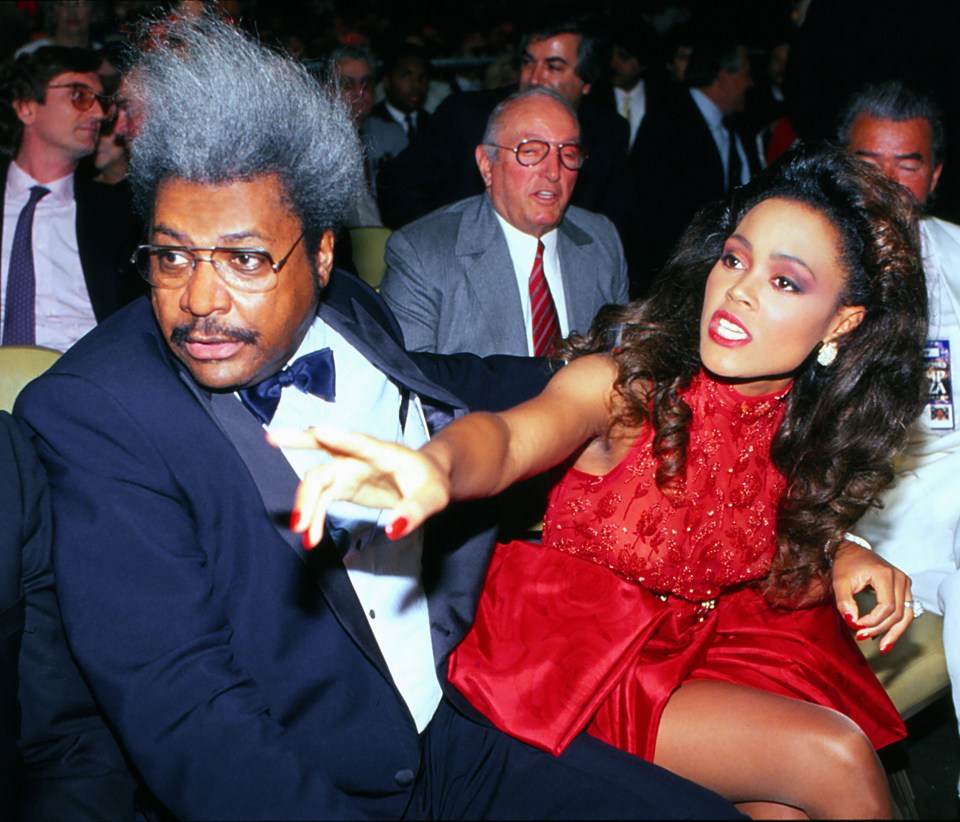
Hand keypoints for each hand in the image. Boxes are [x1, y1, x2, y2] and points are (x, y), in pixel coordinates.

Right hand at [267, 424, 450, 547]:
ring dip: (305, 502)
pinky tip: (310, 537)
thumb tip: (394, 529)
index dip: (340, 437)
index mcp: (385, 453)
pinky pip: (321, 499)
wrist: (428, 480)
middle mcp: (361, 456)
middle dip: (298, 442)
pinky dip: (313, 517)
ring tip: (301, 531)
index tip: (317, 430)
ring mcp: (349, 470)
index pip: (361, 442)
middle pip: (326, 446)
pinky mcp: (344, 486)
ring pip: (317, 478)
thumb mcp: (434, 497)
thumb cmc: (432, 482)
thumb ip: (416, 510)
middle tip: (270, 438)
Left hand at [831, 540, 912, 652]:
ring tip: (883, 647)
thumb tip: (852, 623)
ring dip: (894, 633)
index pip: (886, 606)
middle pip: (898, 613)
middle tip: (862, 637)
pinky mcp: (904, 588)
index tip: (856, 627)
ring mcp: (905, 583)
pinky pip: (905, 611)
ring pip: (906, 615)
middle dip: (880, 629)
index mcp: (885, 574)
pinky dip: (896, 625)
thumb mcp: (839, 582)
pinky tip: (885, 637)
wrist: (851, 551)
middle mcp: (900, 578)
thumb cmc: (845, 564)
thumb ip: (844, 602)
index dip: (873, 621)